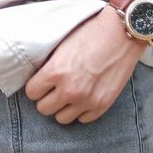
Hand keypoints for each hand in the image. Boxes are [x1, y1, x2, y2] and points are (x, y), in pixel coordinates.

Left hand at [23, 4, 147, 123]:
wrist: (121, 33)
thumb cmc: (91, 32)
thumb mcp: (63, 44)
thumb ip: (50, 65)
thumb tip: (39, 77)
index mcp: (55, 71)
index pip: (31, 93)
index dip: (35, 86)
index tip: (40, 82)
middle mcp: (69, 90)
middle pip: (44, 109)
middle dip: (47, 98)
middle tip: (53, 89)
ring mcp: (87, 100)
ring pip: (62, 118)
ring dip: (63, 107)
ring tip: (68, 94)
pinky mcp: (103, 105)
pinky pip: (83, 119)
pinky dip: (81, 110)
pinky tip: (84, 96)